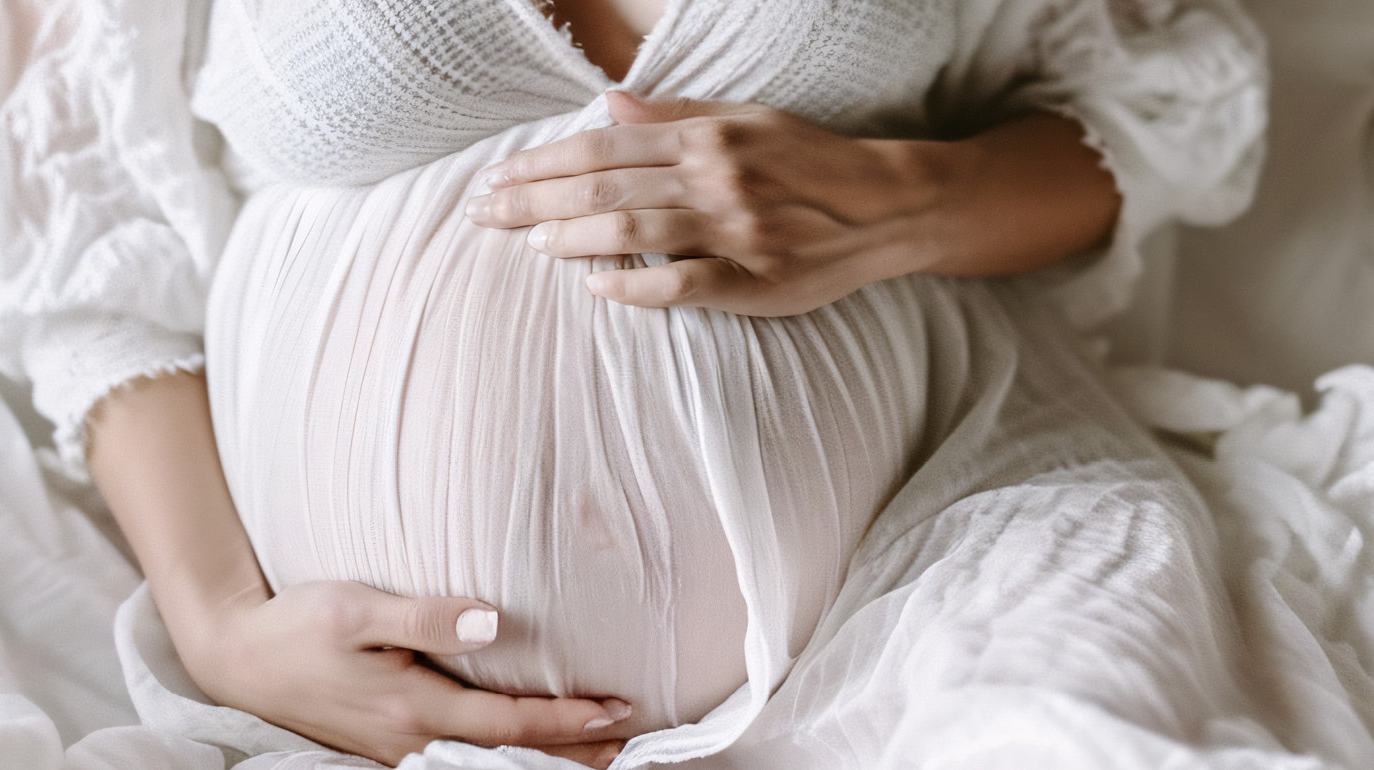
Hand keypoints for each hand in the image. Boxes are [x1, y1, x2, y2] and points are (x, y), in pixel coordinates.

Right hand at [175, 580, 635, 767]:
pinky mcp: (384, 749)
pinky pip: (457, 764)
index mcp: (412, 707)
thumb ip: (425, 616)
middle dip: (572, 754)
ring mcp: (396, 752)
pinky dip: (499, 761)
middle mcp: (411, 741)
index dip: (568, 719)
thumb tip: (491, 621)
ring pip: (484, 766)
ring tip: (594, 755)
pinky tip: (517, 752)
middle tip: (630, 744)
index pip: (510, 721)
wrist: (235, 658)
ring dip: (540, 762)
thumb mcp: (355, 607)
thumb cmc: (297, 624)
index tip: (619, 707)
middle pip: (508, 757)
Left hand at [465, 90, 951, 316]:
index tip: (496, 177)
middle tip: (484, 212)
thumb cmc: (808, 162)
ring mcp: (733, 228)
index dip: (542, 162)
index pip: (604, 145)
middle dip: (535, 200)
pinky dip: (635, 286)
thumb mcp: (744, 120)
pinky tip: (597, 287)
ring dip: (574, 236)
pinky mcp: (754, 278)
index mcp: (706, 136)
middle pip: (604, 184)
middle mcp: (714, 176)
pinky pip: (682, 284)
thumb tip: (606, 103)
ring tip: (532, 244)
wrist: (889, 205)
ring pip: (634, 228)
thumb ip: (672, 115)